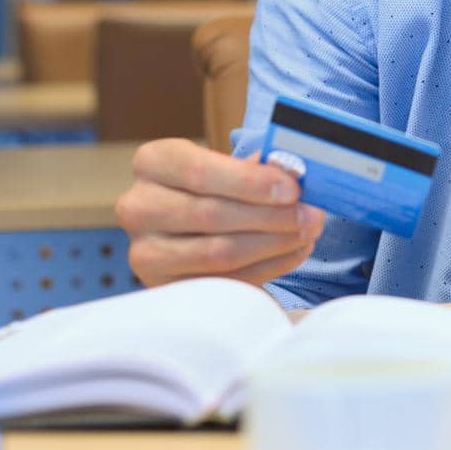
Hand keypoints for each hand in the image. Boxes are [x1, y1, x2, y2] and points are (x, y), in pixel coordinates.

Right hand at [115, 138, 325, 287]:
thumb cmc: (214, 186)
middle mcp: (138, 207)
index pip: (200, 172)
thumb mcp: (226, 166)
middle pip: (211, 215)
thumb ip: (256, 167)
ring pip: (218, 252)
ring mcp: (145, 252)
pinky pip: (223, 282)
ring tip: (308, 233)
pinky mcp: (163, 287)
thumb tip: (292, 172)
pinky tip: (294, 252)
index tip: (293, 189)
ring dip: (273, 244)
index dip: (251, 182)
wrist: (185, 226)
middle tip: (312, 216)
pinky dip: (266, 267)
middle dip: (271, 216)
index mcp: (153, 162)